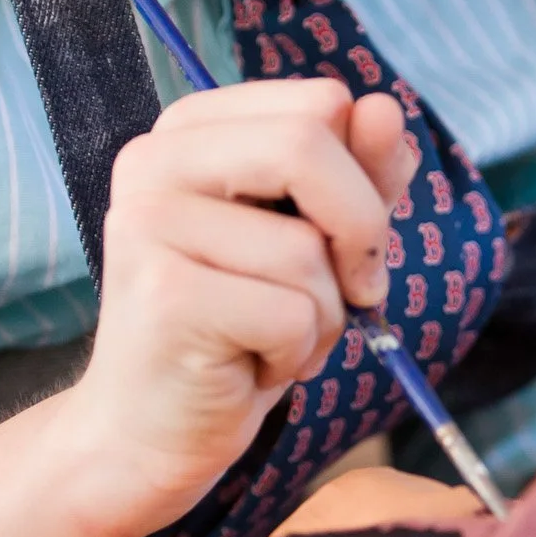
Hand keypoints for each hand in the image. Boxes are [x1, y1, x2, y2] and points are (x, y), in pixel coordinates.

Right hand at [0, 76, 415, 536]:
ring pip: (309, 248)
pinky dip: (298, 353)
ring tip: (272, 340)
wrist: (150, 434)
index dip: (363, 175)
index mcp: (188, 131)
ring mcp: (150, 226)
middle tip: (351, 293)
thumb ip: (355, 174)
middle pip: (310, 144)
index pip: (320, 102)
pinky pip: (294, 313)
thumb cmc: (237, 333)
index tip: (347, 240)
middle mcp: (154, 162)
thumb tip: (385, 109)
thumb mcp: (312, 243)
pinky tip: (250, 367)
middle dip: (362, 230)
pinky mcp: (166, 297)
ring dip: (325, 314)